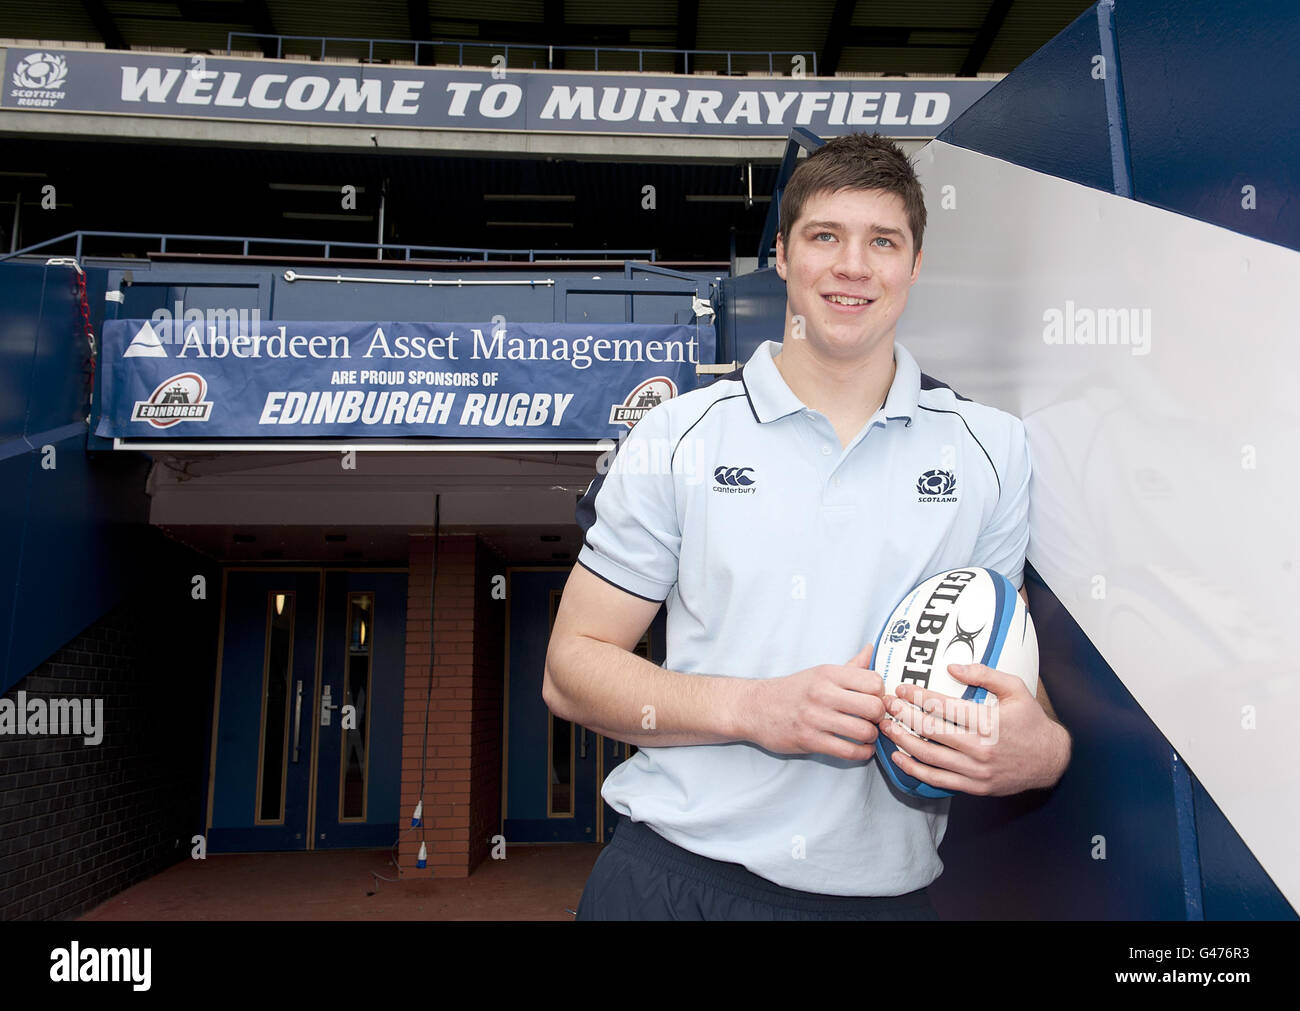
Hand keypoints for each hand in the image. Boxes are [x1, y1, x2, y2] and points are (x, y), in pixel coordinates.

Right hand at [742, 644, 885, 759]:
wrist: (755, 708)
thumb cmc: (792, 691)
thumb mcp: (819, 672)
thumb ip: (850, 666)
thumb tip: (871, 649)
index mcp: (828, 673)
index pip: (873, 681)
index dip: (881, 694)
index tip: (876, 700)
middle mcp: (822, 693)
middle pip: (873, 707)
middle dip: (880, 717)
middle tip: (875, 720)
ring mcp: (815, 718)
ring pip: (863, 731)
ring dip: (871, 737)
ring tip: (866, 735)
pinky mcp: (809, 740)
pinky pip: (848, 751)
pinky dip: (861, 753)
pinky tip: (859, 749)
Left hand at [879, 663, 1070, 795]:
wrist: (1050, 760)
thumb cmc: (1031, 721)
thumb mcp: (1015, 689)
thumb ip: (984, 674)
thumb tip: (952, 668)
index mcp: (989, 722)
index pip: (944, 707)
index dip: (918, 696)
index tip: (902, 689)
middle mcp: (980, 748)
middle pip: (930, 731)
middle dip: (903, 716)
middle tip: (886, 705)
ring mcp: (976, 771)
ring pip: (929, 756)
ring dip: (902, 741)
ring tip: (885, 727)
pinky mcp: (974, 786)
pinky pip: (938, 780)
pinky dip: (915, 769)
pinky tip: (899, 756)